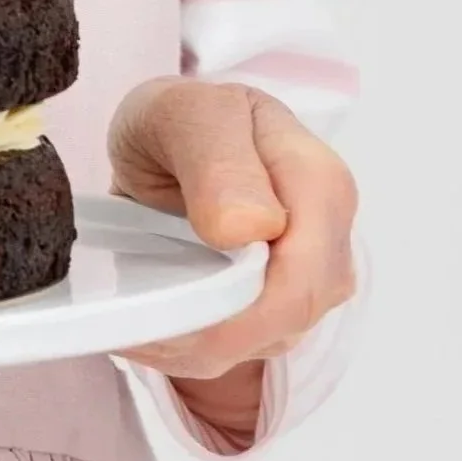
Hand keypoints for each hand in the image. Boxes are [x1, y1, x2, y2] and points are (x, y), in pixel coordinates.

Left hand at [107, 78, 358, 443]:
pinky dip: (191, 345)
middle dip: (207, 333)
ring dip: (192, 343)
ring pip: (260, 343)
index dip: (236, 308)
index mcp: (320, 183)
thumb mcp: (185, 113)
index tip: (163, 303)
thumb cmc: (183, 119)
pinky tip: (152, 322)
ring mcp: (310, 277)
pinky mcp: (281, 306)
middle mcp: (328, 239)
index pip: (300, 279)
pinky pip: (242, 347)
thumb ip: (218, 160)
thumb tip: (252, 227)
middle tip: (133, 322)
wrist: (175, 136)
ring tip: (136, 315)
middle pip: (284, 321)